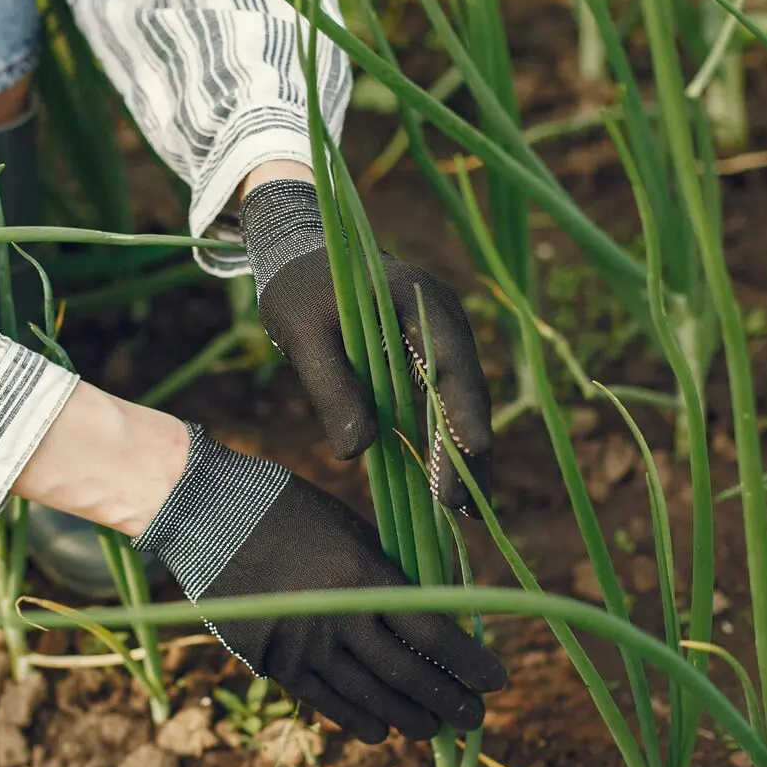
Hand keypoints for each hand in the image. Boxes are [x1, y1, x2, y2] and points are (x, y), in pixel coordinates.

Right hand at [133, 424, 506, 742]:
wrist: (210, 516)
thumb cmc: (292, 512)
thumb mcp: (352, 531)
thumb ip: (391, 574)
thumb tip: (439, 612)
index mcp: (364, 575)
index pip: (432, 631)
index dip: (469, 662)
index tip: (497, 679)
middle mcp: (337, 616)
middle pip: (407, 673)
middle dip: (449, 699)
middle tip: (475, 717)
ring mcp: (303, 644)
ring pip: (369, 696)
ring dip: (410, 717)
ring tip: (435, 728)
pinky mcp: (273, 661)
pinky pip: (325, 702)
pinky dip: (359, 719)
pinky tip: (382, 730)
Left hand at [240, 178, 493, 510]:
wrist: (300, 254)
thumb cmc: (297, 290)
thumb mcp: (302, 334)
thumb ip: (331, 387)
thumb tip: (356, 452)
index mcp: (419, 300)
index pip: (451, 363)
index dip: (462, 415)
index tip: (468, 460)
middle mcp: (443, 317)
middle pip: (468, 390)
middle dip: (469, 451)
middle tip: (464, 509)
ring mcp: (441, 334)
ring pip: (462, 400)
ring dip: (465, 453)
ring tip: (466, 513)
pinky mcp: (429, 352)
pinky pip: (445, 399)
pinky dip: (446, 439)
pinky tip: (445, 485)